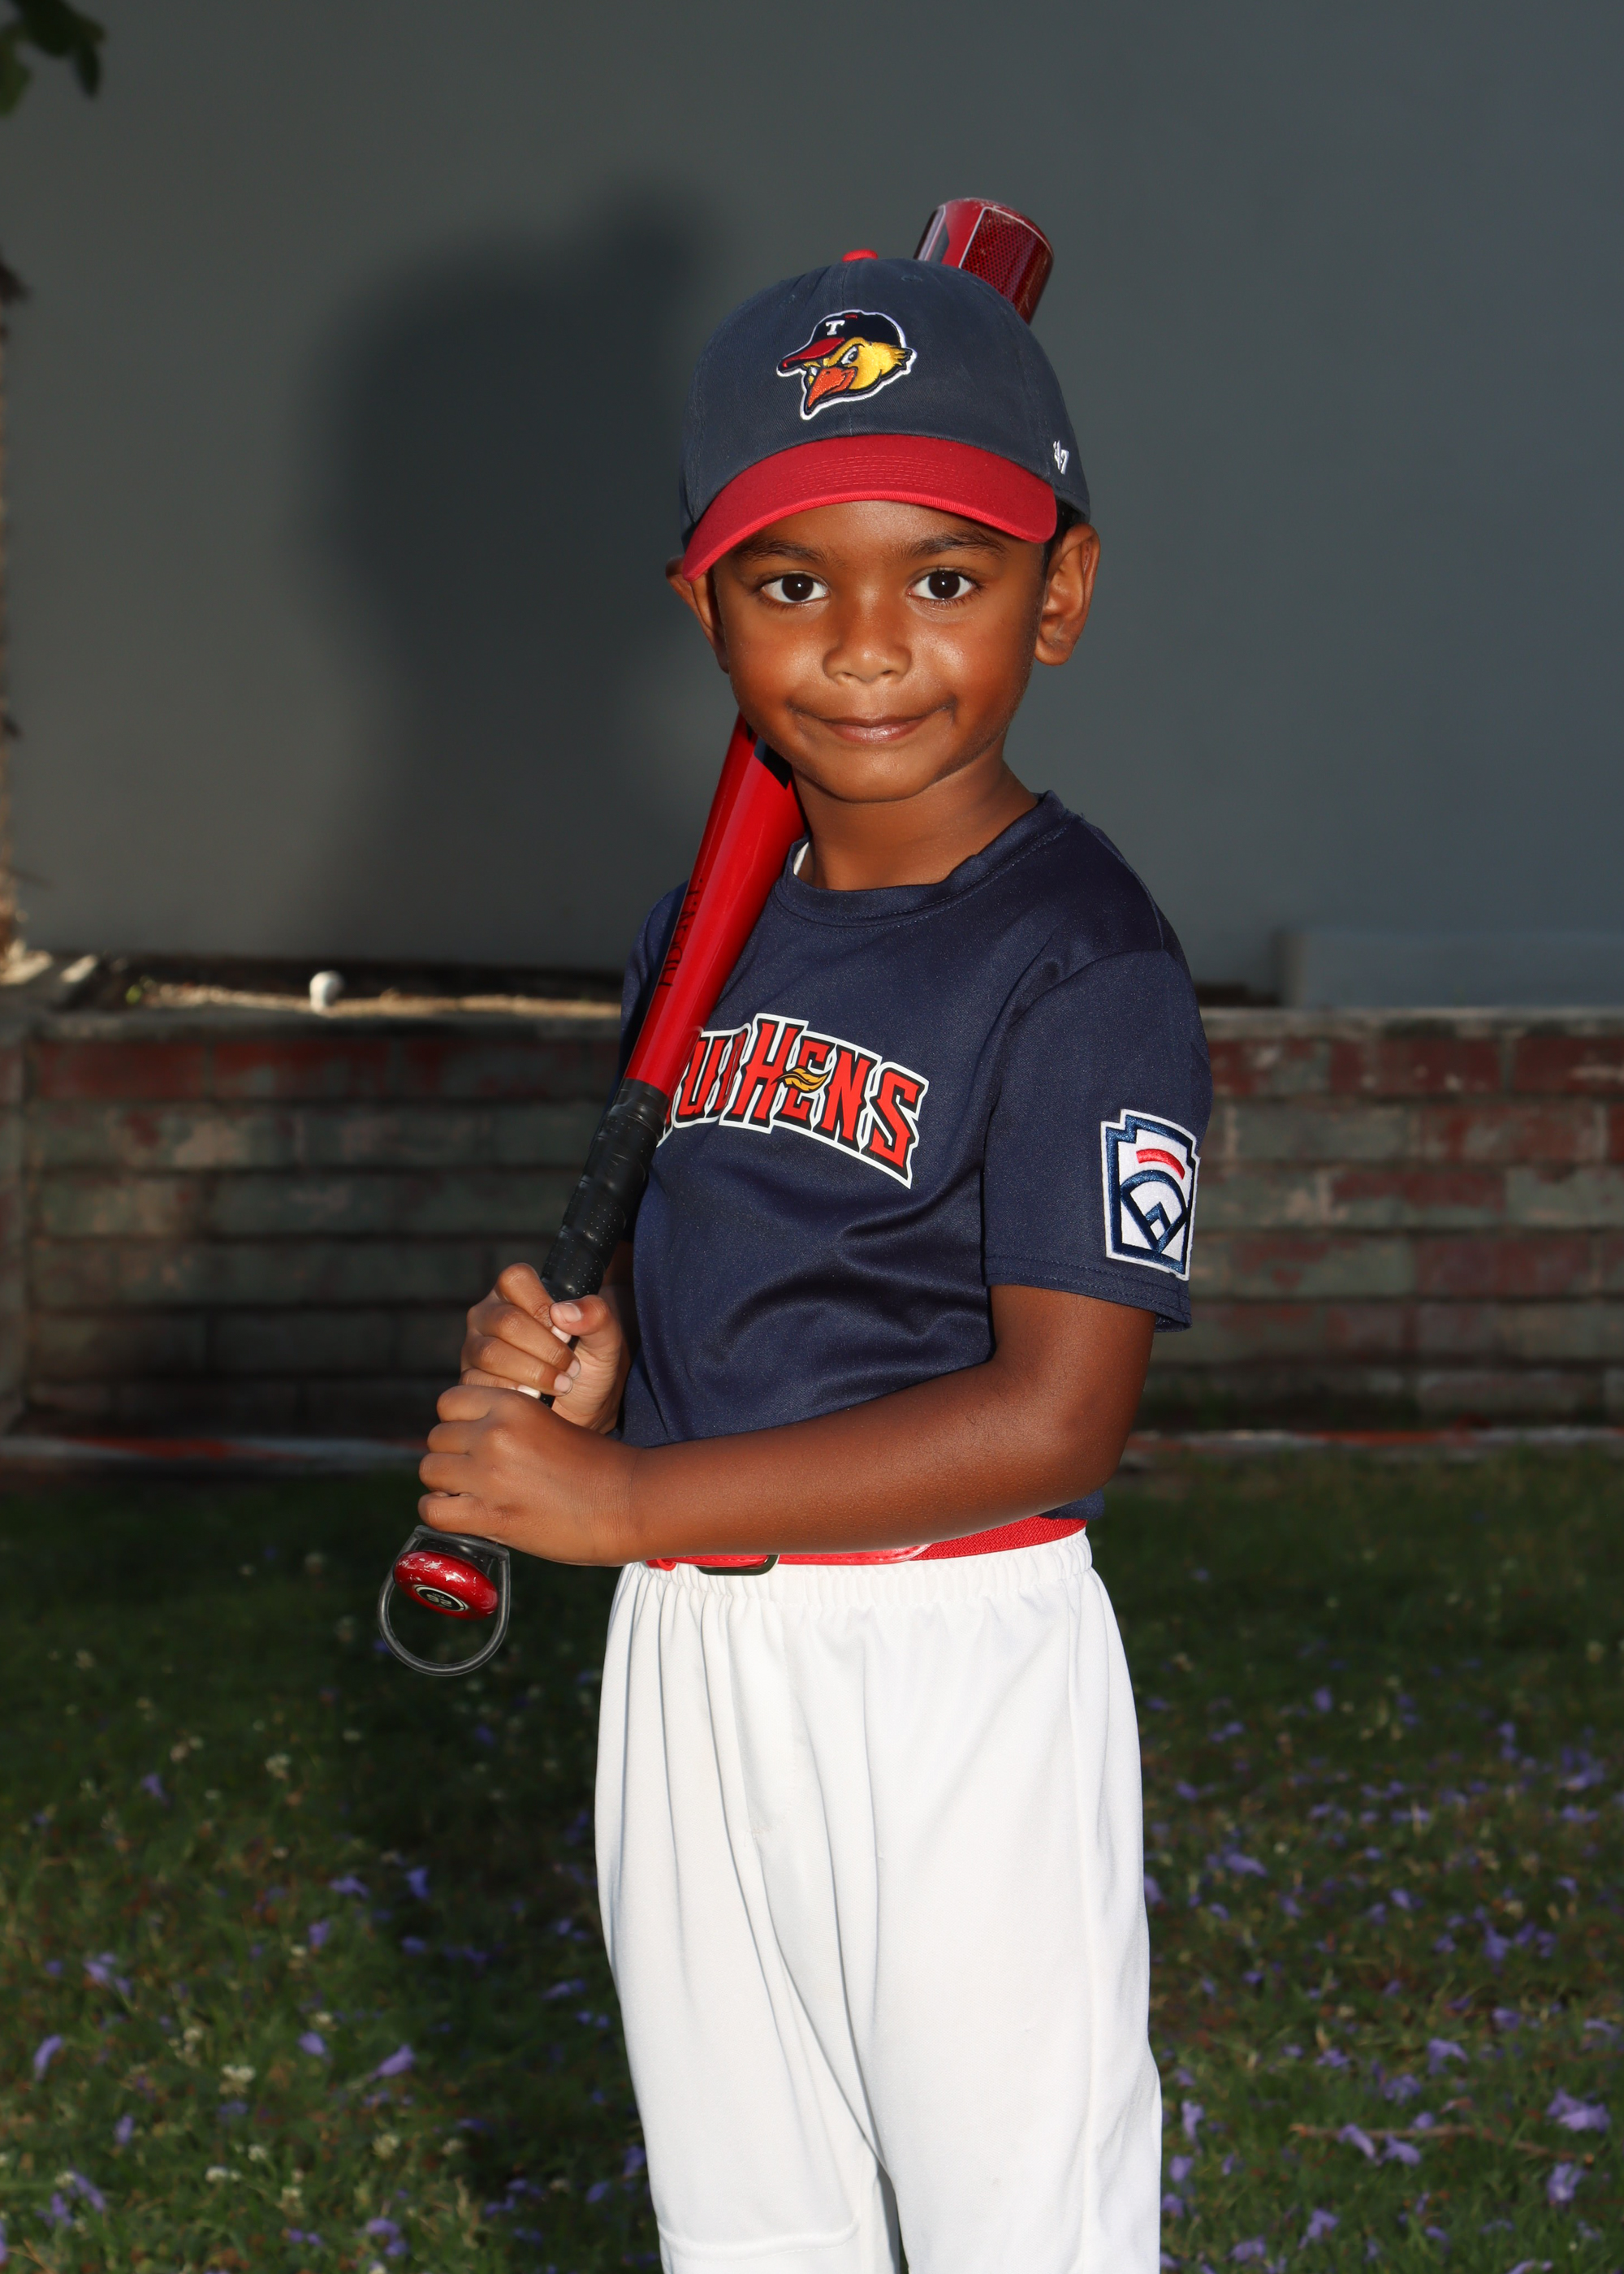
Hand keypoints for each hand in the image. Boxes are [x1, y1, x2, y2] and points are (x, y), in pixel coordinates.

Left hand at [419, 1382, 637, 1564]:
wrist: (628, 1502)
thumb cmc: (595, 1465)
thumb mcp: (548, 1423)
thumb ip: (507, 1424)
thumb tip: (463, 1439)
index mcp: (512, 1404)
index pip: (449, 1402)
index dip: (457, 1422)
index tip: (473, 1439)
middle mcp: (495, 1434)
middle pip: (436, 1438)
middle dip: (451, 1455)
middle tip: (475, 1473)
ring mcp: (490, 1474)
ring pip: (430, 1471)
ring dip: (445, 1484)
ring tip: (470, 1493)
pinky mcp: (491, 1515)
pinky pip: (434, 1510)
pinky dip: (441, 1514)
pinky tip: (461, 1514)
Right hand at [460, 1263, 631, 1433]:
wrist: (581, 1411)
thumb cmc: (589, 1366)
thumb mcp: (606, 1339)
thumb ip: (597, 1317)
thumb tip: (563, 1312)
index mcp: (517, 1292)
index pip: (515, 1279)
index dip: (543, 1306)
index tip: (567, 1333)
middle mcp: (489, 1314)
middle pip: (507, 1321)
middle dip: (546, 1349)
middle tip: (571, 1368)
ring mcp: (475, 1346)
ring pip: (492, 1354)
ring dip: (533, 1373)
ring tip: (560, 1385)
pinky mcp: (469, 1379)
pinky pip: (481, 1383)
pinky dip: (515, 1393)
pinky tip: (536, 1398)